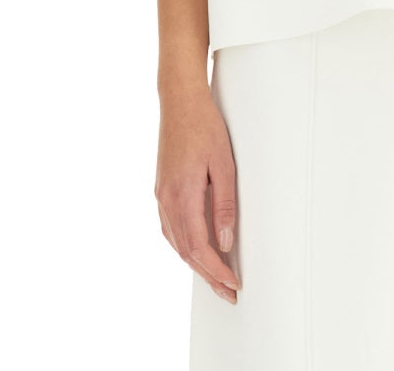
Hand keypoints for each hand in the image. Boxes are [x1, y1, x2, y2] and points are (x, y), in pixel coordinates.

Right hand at [154, 84, 240, 302]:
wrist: (179, 101)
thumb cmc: (204, 126)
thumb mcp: (224, 164)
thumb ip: (224, 204)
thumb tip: (225, 242)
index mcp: (181, 195)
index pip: (197, 247)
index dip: (215, 270)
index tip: (233, 284)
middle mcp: (166, 200)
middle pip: (185, 251)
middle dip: (208, 275)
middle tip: (229, 292)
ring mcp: (160, 195)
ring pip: (175, 242)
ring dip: (195, 263)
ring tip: (216, 277)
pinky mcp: (161, 189)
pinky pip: (170, 228)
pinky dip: (184, 245)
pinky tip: (196, 250)